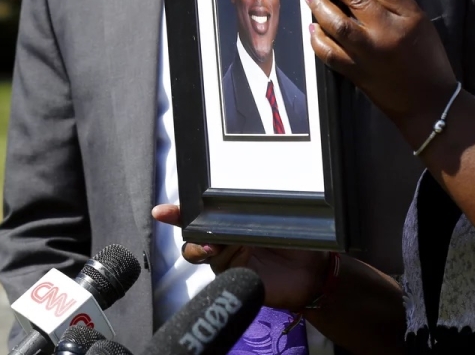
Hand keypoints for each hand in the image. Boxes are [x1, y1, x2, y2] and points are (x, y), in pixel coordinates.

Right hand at [151, 204, 329, 310]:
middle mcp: (222, 241)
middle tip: (206, 235)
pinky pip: (220, 272)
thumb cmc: (297, 238)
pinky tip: (241, 261)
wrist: (312, 270)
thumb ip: (255, 209)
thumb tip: (240, 195)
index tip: (161, 212)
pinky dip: (227, 265)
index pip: (198, 214)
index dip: (177, 213)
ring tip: (221, 247)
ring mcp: (226, 261)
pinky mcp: (232, 279)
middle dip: (192, 234)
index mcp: (229, 221)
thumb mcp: (276, 217)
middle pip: (192, 237)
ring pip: (201, 254)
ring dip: (207, 249)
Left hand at [303, 0, 457, 125]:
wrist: (428, 102)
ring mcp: (367, 55)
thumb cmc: (427, 58)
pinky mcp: (355, 73)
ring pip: (337, 25)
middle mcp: (385, 34)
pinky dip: (317, 39)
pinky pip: (330, 54)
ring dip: (319, 5)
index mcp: (406, 17)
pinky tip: (312, 27)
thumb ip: (392, 1)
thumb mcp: (419, 22)